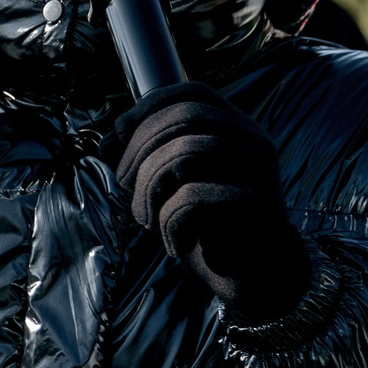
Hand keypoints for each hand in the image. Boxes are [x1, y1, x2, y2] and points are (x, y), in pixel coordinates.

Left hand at [109, 83, 311, 322]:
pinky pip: (192, 199)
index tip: (118, 132)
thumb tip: (107, 140)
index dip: (150, 105)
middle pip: (184, 119)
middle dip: (139, 149)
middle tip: (123, 183)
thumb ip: (148, 157)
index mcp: (237, 128)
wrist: (253, 274)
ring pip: (184, 154)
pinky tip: (175, 244)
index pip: (194, 93)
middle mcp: (254, 141)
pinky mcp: (256, 203)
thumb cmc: (209, 225)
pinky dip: (168, 223)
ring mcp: (260, 170)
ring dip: (148, 189)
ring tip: (146, 219)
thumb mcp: (175, 184)